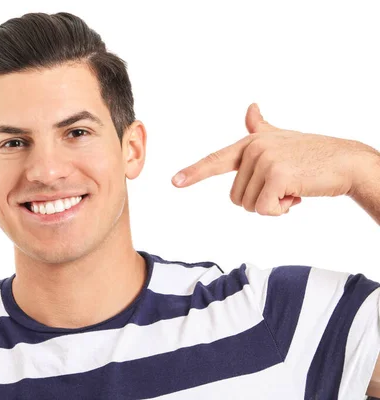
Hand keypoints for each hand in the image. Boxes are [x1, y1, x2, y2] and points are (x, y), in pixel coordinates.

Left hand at [171, 103, 372, 215]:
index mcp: (250, 142)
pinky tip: (296, 195)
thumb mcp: (282, 139)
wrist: (346, 162)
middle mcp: (253, 148)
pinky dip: (280, 211)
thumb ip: (261, 128)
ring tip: (292, 188)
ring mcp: (264, 160)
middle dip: (260, 200)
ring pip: (250, 205)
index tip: (175, 182)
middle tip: (284, 187)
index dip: (195, 172)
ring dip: (273, 206)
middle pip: (237, 197)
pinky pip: (265, 209)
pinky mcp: (276, 174)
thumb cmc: (314, 153)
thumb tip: (250, 108)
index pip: (216, 159)